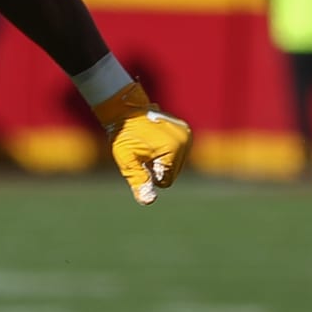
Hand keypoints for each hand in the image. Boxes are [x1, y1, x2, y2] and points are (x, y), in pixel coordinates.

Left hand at [92, 80, 190, 204]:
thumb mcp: (127, 161)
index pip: (165, 181)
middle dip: (157, 168)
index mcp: (173, 148)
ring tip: (148, 146)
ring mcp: (187, 133)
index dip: (149, 175)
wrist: (124, 110)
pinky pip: (178, 152)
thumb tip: (148, 201)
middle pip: (173, 173)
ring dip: (162, 160)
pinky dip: (167, 152)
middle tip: (143, 152)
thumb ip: (139, 181)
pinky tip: (154, 141)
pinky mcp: (185, 130)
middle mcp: (185, 140)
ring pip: (177, 163)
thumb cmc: (123, 135)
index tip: (140, 160)